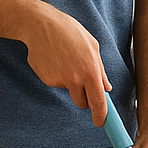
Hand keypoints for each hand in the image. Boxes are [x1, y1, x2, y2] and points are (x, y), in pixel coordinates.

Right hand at [23, 4, 110, 125]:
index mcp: (91, 71)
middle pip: (82, 103)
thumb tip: (106, 88)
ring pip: (68, 91)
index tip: (101, 122)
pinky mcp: (46, 79)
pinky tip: (54, 59)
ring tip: (65, 60)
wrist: (40, 25)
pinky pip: (56, 83)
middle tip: (80, 81)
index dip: (101, 115)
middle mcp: (75, 79)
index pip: (98, 102)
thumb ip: (100, 70)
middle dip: (83, 98)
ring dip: (69, 83)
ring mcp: (59, 80)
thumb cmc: (69, 32)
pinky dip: (56, 75)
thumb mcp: (92, 46)